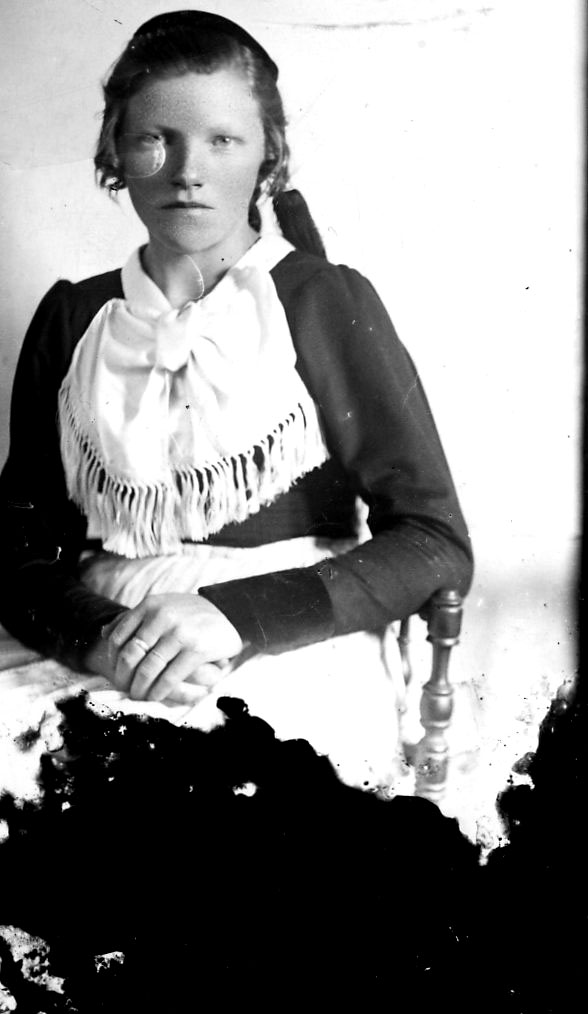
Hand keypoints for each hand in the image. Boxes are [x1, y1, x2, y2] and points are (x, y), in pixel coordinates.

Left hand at [90, 594, 243, 702]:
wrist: (232, 611)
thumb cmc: (192, 613)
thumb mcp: (162, 606)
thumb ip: (135, 618)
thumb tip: (104, 633)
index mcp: (150, 605)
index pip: (119, 635)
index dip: (113, 659)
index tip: (116, 672)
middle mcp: (162, 617)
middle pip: (131, 654)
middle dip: (124, 676)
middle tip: (124, 689)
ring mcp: (180, 633)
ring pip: (149, 668)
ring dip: (140, 687)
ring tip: (138, 696)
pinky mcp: (196, 650)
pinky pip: (170, 676)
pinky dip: (159, 691)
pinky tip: (156, 697)